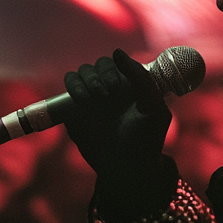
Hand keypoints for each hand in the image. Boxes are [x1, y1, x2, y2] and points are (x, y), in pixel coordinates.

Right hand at [63, 49, 174, 218]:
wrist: (126, 170)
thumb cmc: (145, 141)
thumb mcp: (153, 108)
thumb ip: (141, 79)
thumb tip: (116, 52)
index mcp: (132, 86)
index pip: (120, 62)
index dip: (117, 67)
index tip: (118, 86)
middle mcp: (111, 89)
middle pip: (98, 64)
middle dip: (101, 74)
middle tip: (106, 93)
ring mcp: (91, 98)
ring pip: (83, 72)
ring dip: (87, 78)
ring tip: (95, 97)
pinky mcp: (74, 109)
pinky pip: (68, 85)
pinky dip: (72, 85)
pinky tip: (82, 99)